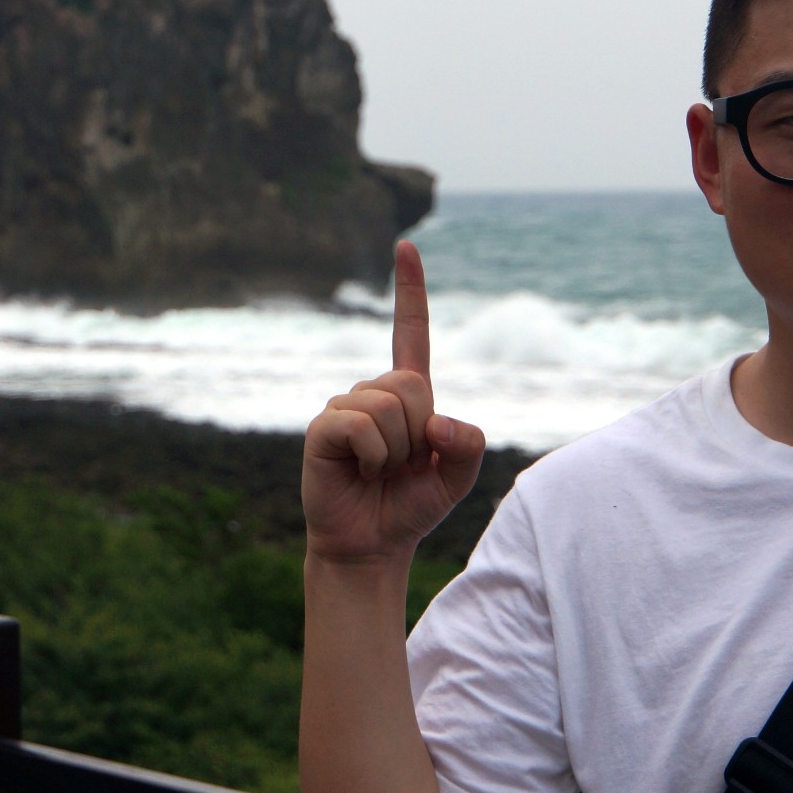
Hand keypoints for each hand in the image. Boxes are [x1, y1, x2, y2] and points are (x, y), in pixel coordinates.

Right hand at [303, 240, 486, 564]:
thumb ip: (470, 446)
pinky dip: (371, 454)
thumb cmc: (411, 506)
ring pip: (387, 407)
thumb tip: (437, 422)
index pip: (411, 334)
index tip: (406, 246)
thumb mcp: (458, 478)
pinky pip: (359, 424)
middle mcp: (373, 393)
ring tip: (378, 472)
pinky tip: (358, 471)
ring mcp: (344, 408)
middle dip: (418, 431)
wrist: (371, 545)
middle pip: (411, 384)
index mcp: (408, 396)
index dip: (410, 291)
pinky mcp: (322, 429)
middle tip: (402, 464)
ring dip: (394, 450)